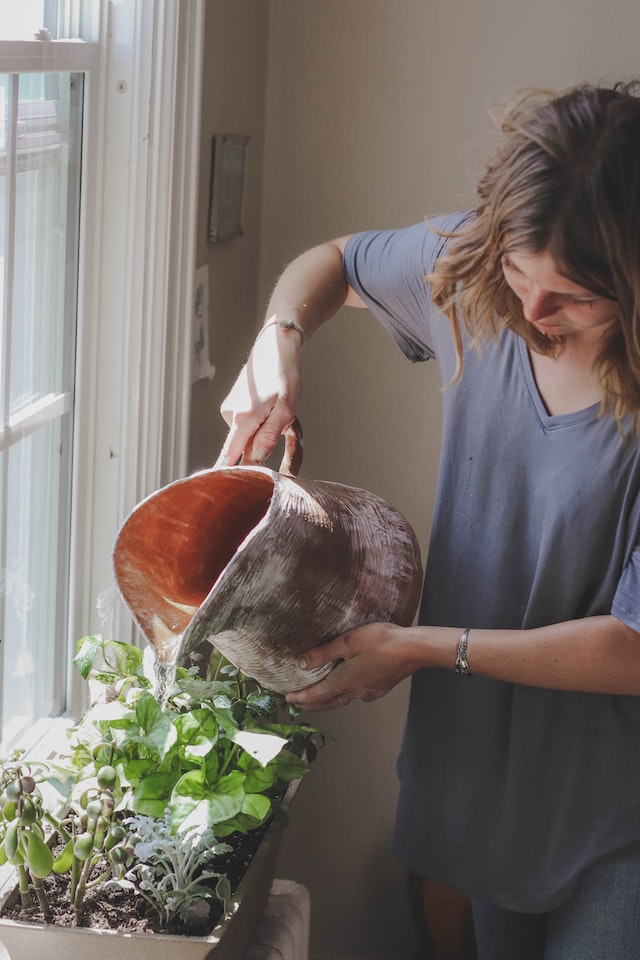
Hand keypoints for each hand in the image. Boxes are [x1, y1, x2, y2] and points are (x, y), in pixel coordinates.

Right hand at [215, 323, 302, 467]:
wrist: (276, 347)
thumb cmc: (284, 376)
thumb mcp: (285, 409)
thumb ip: (269, 437)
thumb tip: (256, 459)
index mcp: (243, 418)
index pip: (230, 454)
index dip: (225, 473)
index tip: (215, 489)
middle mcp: (231, 414)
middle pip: (242, 446)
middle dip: (261, 445)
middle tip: (283, 428)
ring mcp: (230, 409)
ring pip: (246, 434)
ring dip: (263, 430)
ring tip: (278, 409)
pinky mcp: (234, 404)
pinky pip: (246, 423)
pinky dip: (259, 420)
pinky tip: (269, 404)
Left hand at [286, 622, 418, 710]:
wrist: (414, 649)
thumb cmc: (382, 641)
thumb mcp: (348, 642)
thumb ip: (324, 653)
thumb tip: (301, 664)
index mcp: (345, 681)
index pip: (316, 695)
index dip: (301, 698)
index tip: (288, 700)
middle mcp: (356, 692)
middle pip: (328, 703)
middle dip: (311, 704)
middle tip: (298, 704)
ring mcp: (369, 692)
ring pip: (342, 700)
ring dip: (327, 700)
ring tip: (318, 697)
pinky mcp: (380, 688)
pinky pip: (356, 695)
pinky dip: (344, 694)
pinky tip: (347, 687)